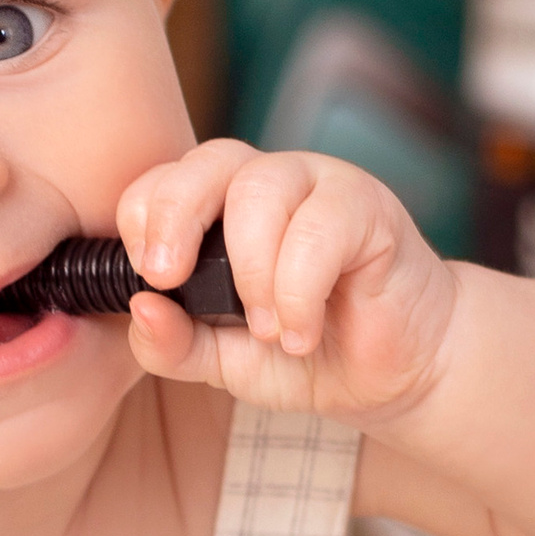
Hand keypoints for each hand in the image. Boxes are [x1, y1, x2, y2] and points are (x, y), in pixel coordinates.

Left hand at [116, 142, 455, 422]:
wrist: (394, 374)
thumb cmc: (304, 354)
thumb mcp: (222, 363)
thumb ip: (174, 344)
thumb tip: (140, 309)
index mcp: (220, 209)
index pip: (163, 180)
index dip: (143, 217)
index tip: (150, 278)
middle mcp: (267, 185)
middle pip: (209, 160)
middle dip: (175, 216)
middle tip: (169, 279)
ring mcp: (320, 187)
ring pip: (262, 189)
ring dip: (251, 268)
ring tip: (265, 331)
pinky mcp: (369, 207)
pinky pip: (319, 228)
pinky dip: (299, 290)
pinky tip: (302, 335)